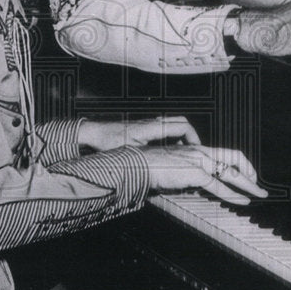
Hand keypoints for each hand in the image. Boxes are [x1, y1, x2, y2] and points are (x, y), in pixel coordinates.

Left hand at [78, 115, 200, 152]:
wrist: (93, 133)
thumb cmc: (108, 142)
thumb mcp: (130, 152)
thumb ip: (148, 157)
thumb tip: (164, 166)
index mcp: (152, 128)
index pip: (182, 126)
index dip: (193, 138)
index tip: (197, 151)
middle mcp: (152, 123)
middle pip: (181, 122)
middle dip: (191, 136)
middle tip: (193, 152)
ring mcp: (147, 125)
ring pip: (172, 125)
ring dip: (180, 138)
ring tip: (182, 154)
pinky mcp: (142, 129)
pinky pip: (163, 130)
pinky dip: (170, 139)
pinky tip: (165, 153)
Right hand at [140, 144, 265, 205]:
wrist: (137, 165)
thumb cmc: (150, 168)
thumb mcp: (173, 169)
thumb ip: (187, 175)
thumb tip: (196, 187)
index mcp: (195, 148)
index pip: (224, 153)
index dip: (239, 163)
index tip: (247, 175)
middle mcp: (200, 151)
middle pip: (234, 159)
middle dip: (250, 173)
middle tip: (260, 186)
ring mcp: (199, 160)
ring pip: (231, 173)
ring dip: (248, 185)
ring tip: (259, 194)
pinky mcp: (195, 173)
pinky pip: (219, 186)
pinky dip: (233, 195)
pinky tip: (242, 201)